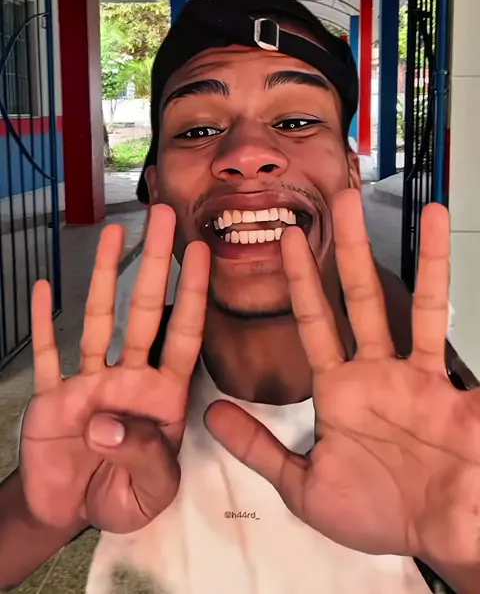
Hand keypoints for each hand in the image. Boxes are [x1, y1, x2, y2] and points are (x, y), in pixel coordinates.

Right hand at [21, 205, 209, 533]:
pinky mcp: (51, 395)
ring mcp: (88, 380)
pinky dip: (43, 322)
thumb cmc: (122, 495)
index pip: (184, 335)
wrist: (68, 513)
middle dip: (155, 263)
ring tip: (114, 233)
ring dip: (103, 276)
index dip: (194, 294)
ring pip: (99, 319)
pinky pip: (47, 354)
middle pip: (144, 310)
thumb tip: (107, 422)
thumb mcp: (151, 493)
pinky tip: (43, 287)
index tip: (203, 253)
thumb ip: (144, 459)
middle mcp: (129, 376)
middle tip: (164, 216)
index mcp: (163, 395)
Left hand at [206, 189, 479, 571]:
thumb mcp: (305, 486)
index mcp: (340, 389)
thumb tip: (209, 416)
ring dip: (409, 256)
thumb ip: (259, 448)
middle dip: (346, 249)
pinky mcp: (447, 382)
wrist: (439, 537)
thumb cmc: (378, 514)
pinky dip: (443, 283)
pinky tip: (440, 240)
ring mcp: (413, 372)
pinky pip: (442, 327)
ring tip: (410, 209)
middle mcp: (375, 370)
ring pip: (407, 302)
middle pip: (357, 297)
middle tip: (338, 197)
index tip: (283, 240)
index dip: (297, 281)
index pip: (313, 322)